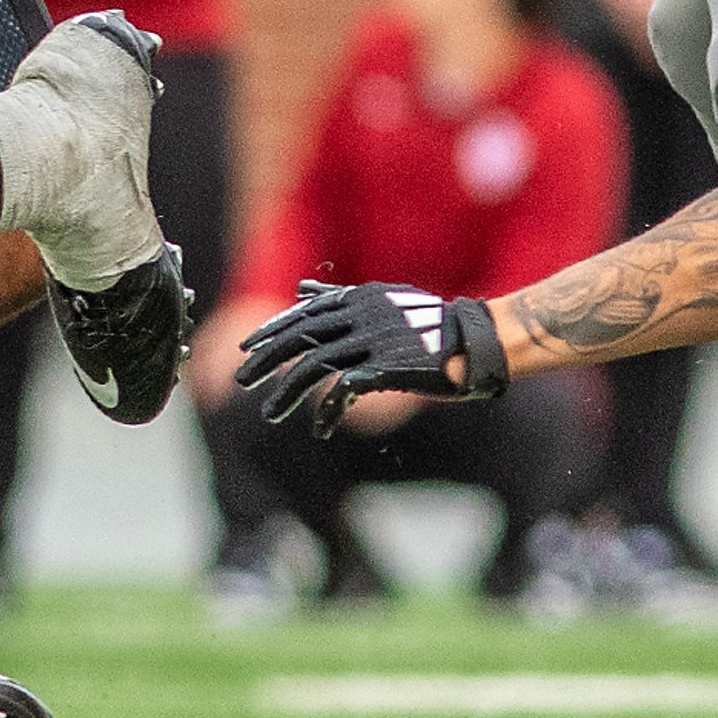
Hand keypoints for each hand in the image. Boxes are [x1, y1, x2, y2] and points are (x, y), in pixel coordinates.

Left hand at [234, 279, 507, 433]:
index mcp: (357, 298)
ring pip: (315, 366)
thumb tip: (302, 289)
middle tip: (241, 381)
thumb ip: (340, 296)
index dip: (271, 331)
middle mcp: (360, 315)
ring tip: (270, 414)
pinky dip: (328, 410)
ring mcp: (373, 341)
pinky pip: (345, 390)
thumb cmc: (429, 324)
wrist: (476, 342)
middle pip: (300, 338)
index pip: (302, 314)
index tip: (246, 349)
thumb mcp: (382, 300)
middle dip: (266, 361)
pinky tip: (320, 428)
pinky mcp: (388, 368)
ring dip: (288, 393)